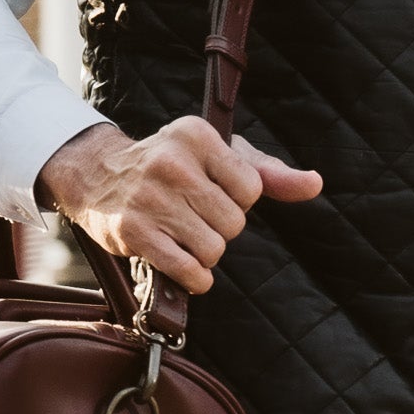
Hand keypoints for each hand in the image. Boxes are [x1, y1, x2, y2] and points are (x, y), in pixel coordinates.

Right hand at [36, 116, 322, 292]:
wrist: (99, 177)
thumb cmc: (172, 166)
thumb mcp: (219, 157)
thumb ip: (269, 173)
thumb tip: (314, 184)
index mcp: (196, 135)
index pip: (251, 188)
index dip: (239, 200)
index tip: (215, 192)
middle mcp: (171, 162)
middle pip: (234, 222)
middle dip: (221, 228)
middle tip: (196, 217)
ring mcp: (149, 198)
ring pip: (213, 249)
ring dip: (205, 253)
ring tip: (185, 236)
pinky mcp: (132, 232)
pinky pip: (188, 270)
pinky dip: (194, 277)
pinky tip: (184, 265)